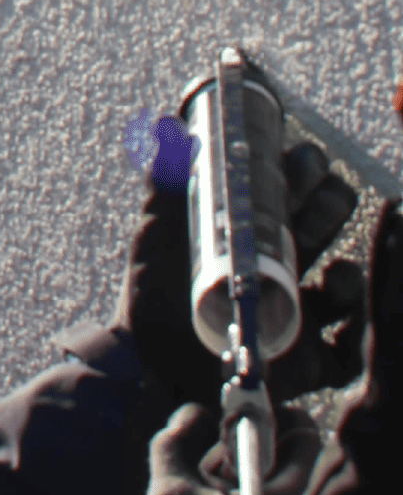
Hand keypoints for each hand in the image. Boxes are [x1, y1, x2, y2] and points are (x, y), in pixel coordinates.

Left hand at [119, 136, 364, 406]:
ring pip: (347, 275)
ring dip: (344, 256)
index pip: (297, 186)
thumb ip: (162, 187)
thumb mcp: (155, 240)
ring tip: (325, 261)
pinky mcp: (308, 358)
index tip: (290, 160)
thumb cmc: (152, 300)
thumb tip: (166, 127)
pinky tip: (331, 300)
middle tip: (302, 194)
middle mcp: (288, 262)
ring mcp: (302, 308)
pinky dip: (351, 321)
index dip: (302, 167)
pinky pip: (350, 345)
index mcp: (257, 230)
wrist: (144, 367)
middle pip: (328, 218)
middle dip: (325, 199)